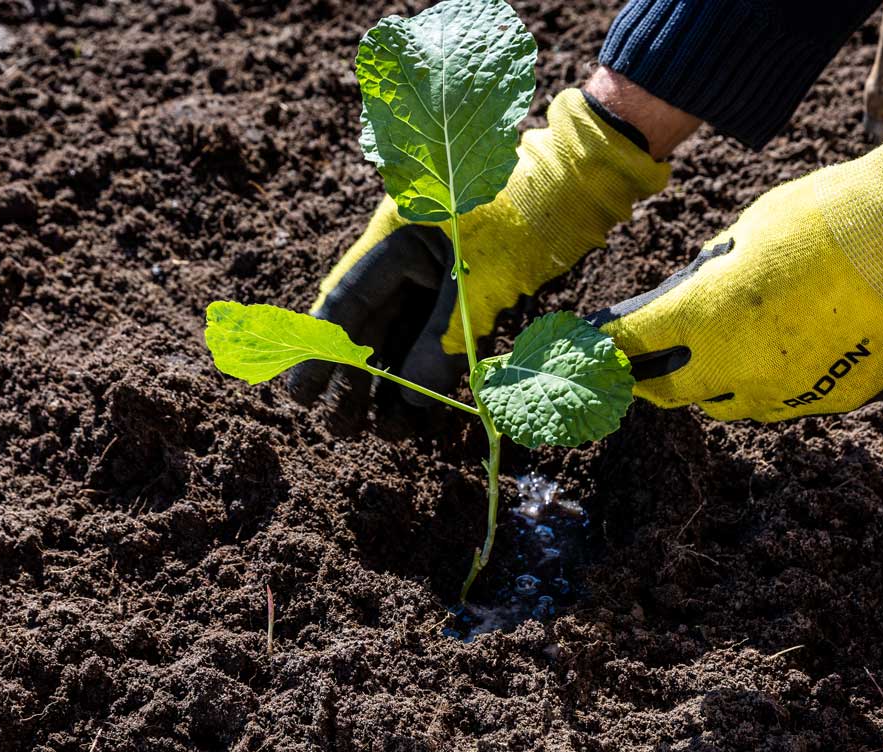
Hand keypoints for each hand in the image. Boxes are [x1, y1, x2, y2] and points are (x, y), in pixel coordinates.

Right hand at [288, 87, 669, 408]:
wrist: (580, 186)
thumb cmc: (525, 214)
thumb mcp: (481, 280)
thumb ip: (444, 340)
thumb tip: (413, 396)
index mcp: (395, 238)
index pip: (346, 301)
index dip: (323, 351)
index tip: (302, 394)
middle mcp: (409, 258)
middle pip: (371, 327)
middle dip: (357, 381)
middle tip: (345, 428)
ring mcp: (439, 276)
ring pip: (404, 340)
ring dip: (393, 387)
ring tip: (385, 432)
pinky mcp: (469, 294)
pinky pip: (439, 341)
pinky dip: (430, 377)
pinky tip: (420, 414)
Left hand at [588, 98, 882, 422]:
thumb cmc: (829, 218)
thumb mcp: (744, 235)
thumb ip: (704, 278)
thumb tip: (683, 300)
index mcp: (704, 318)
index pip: (631, 344)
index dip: (604, 344)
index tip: (585, 343)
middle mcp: (736, 368)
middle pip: (667, 392)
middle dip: (644, 378)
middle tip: (631, 365)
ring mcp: (784, 392)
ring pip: (723, 404)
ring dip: (704, 385)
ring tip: (697, 361)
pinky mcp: (828, 400)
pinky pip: (778, 403)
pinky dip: (760, 386)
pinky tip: (765, 361)